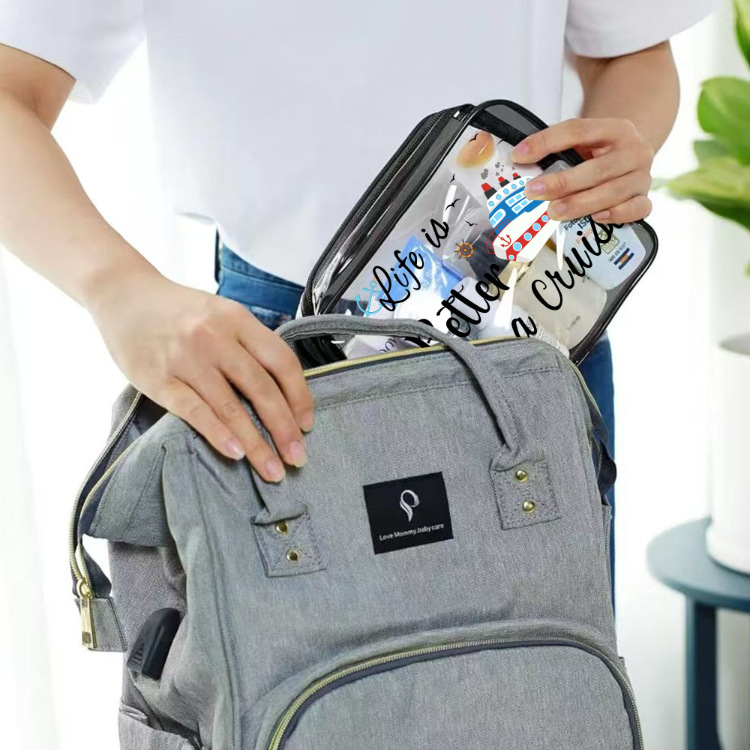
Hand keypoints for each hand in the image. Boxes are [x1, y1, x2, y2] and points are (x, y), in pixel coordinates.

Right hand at [90, 268, 312, 481]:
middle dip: (284, 428)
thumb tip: (282, 390)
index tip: (307, 425)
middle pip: (261, 388)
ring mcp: (186, 358)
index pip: (282, 362)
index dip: (300, 397)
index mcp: (237, 319)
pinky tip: (235, 454)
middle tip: (297, 458)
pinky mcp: (157, 378)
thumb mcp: (221, 313)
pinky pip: (194, 411)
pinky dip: (217, 434)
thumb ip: (248, 343)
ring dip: (255, 443)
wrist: (123, 293)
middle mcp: (215, 337)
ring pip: (230, 407)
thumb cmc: (178, 309)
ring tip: (272, 469)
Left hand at [512, 118, 654, 223]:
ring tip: (553, 212)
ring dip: (581, 204)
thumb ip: (557, 149)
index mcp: (616, 128)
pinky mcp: (645, 198)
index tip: (519, 155)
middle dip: (562, 182)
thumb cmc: (599, 152)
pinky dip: (617, 215)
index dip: (547, 142)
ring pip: (613, 192)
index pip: (578, 130)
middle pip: (597, 169)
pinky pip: (638, 209)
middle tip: (533, 191)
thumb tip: (519, 162)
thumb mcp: (582, 141)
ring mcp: (643, 176)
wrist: (631, 155)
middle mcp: (634, 151)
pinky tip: (596, 218)